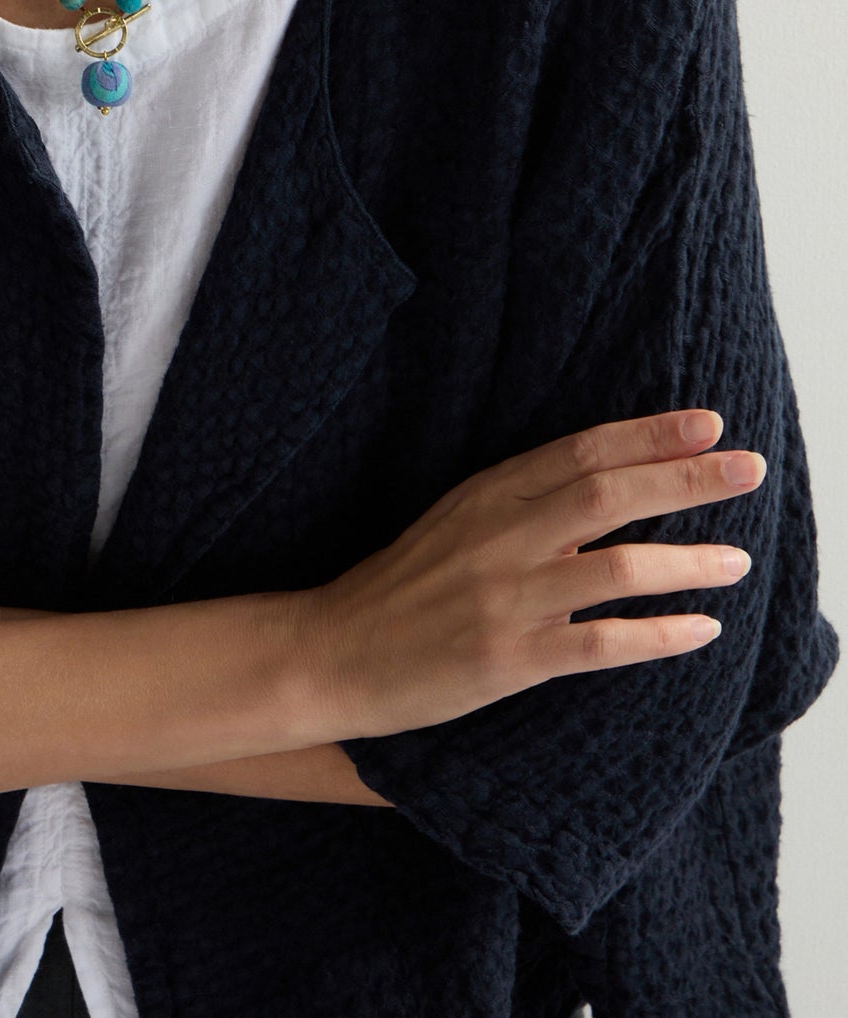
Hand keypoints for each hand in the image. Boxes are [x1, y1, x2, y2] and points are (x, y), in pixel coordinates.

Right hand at [298, 407, 764, 741]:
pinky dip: (657, 634)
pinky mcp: (506, 658)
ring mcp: (503, 597)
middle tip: (749, 467)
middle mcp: (498, 536)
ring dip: (687, 561)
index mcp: (486, 494)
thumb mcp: (455, 522)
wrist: (331, 651)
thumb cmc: (400, 588)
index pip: (581, 450)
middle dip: (687, 478)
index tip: (708, 423)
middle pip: (609, 493)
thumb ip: (522, 503)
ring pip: (615, 566)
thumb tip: (606, 485)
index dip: (648, 434)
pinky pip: (599, 642)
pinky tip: (700, 630)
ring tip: (739, 559)